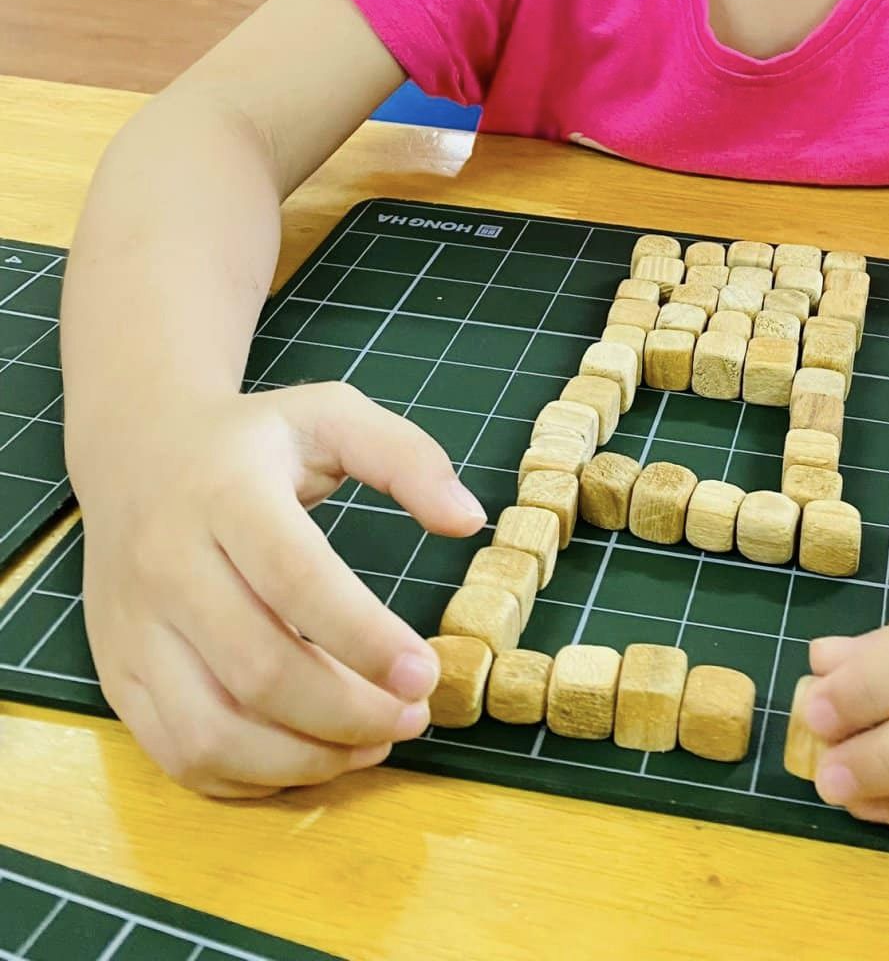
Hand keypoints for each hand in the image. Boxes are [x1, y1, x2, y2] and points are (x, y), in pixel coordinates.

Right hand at [72, 382, 484, 797]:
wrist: (137, 451)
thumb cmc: (252, 439)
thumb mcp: (332, 414)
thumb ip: (406, 457)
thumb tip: (469, 520)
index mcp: (226, 494)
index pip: (296, 581)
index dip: (365, 639)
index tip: (425, 673)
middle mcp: (167, 564)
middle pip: (257, 670)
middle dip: (348, 713)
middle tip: (413, 716)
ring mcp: (134, 628)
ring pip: (210, 731)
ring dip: (302, 759)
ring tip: (371, 745)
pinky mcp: (116, 674)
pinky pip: (177, 754)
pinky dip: (249, 776)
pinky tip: (309, 754)